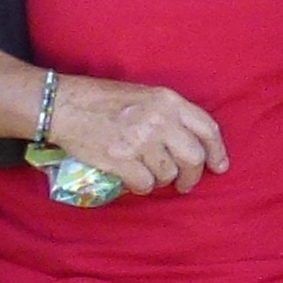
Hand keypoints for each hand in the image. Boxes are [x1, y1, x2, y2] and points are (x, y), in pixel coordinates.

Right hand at [41, 76, 225, 195]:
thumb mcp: (146, 95)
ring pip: (169, 173)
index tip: (219, 167)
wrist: (63, 105)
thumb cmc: (103, 99)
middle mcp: (160, 120)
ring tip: (150, 176)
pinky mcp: (121, 159)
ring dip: (163, 180)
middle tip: (185, 184)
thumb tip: (191, 142)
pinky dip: (142, 187)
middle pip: (194, 158)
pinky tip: (135, 182)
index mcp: (169, 101)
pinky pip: (146, 184)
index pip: (208, 129)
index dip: (217, 151)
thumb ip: (170, 114)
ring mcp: (141, 141)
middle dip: (193, 176)